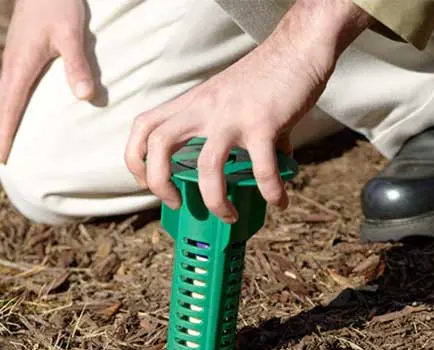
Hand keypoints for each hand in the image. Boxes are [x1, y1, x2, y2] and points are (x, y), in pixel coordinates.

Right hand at [0, 0, 93, 163]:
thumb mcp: (72, 33)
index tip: (1, 156)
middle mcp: (12, 65)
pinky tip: (15, 113)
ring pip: (2, 97)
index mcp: (21, 65)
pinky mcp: (20, 54)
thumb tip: (85, 97)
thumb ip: (78, 65)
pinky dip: (8, 106)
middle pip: (0, 106)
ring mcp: (14, 59)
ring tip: (3, 141)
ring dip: (1, 121)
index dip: (4, 133)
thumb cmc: (59, 4)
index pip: (9, 107)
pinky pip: (10, 88)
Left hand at [125, 0, 372, 222]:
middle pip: (159, 144)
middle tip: (176, 203)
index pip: (145, 126)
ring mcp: (232, 116)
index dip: (136, 159)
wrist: (297, 49)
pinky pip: (262, 167)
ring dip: (214, 200)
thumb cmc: (264, 77)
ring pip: (207, 165)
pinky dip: (269, 190)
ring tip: (229, 216)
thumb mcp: (230, 99)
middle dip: (159, 183)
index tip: (147, 183)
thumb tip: (253, 169)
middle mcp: (205, 108)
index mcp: (193, 103)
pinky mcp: (263, 123)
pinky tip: (278, 200)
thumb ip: (230, 133)